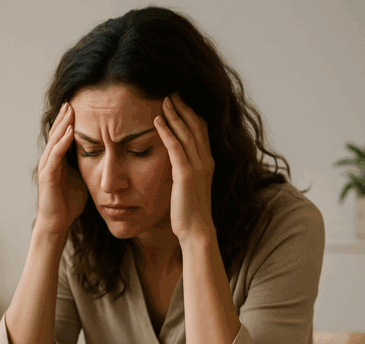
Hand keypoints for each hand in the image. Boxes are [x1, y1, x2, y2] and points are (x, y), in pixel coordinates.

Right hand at [36, 102, 88, 239]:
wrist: (57, 223)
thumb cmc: (69, 203)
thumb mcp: (82, 178)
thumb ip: (87, 165)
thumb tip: (104, 156)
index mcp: (58, 160)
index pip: (63, 135)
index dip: (69, 121)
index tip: (80, 105)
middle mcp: (49, 160)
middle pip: (57, 133)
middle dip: (64, 117)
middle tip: (73, 99)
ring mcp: (47, 167)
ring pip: (54, 141)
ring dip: (63, 124)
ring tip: (71, 110)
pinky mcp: (47, 176)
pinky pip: (55, 155)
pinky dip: (63, 142)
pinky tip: (71, 132)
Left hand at [154, 93, 215, 241]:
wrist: (196, 231)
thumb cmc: (188, 213)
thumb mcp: (187, 187)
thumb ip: (183, 172)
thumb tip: (173, 164)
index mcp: (207, 163)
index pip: (201, 131)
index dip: (191, 114)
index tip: (180, 101)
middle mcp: (205, 161)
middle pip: (196, 126)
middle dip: (184, 108)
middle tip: (172, 92)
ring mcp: (197, 167)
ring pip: (186, 133)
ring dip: (175, 114)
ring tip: (164, 99)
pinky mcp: (186, 174)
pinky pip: (175, 147)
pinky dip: (167, 131)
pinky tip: (157, 120)